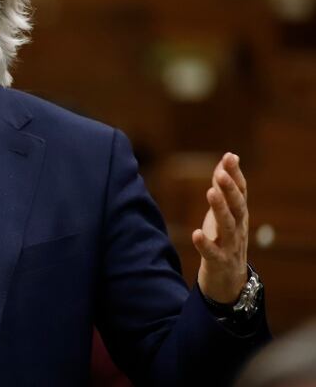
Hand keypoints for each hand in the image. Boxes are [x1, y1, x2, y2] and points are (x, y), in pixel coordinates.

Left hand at [192, 153, 248, 302]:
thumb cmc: (224, 239)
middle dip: (230, 189)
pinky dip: (205, 244)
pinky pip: (212, 253)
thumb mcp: (224, 211)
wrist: (228, 279)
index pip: (241, 191)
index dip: (235, 174)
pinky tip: (196, 234)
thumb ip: (224, 186)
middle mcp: (238, 227)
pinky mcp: (219, 262)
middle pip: (237, 206)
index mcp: (239, 214)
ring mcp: (230, 246)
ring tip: (211, 192)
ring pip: (228, 226)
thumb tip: (228, 157)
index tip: (230, 157)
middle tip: (222, 173)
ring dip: (220, 209)